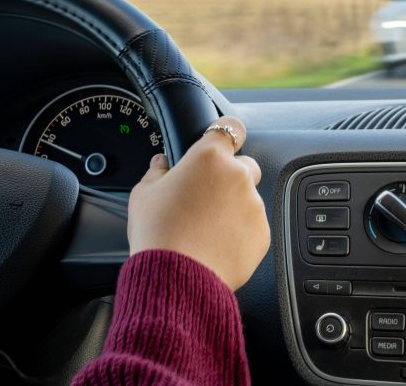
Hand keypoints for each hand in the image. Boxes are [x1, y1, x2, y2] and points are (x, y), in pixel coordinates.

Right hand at [127, 117, 268, 290]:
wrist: (176, 278)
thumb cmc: (158, 233)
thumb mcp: (143, 195)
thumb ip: (157, 172)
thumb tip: (161, 164)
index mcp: (209, 158)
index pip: (231, 127)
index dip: (227, 134)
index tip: (223, 142)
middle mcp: (237, 176)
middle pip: (244, 166)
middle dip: (229, 177)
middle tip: (206, 197)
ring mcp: (253, 206)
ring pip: (248, 198)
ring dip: (234, 207)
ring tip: (206, 229)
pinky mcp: (262, 234)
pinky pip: (254, 226)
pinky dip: (240, 232)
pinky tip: (216, 244)